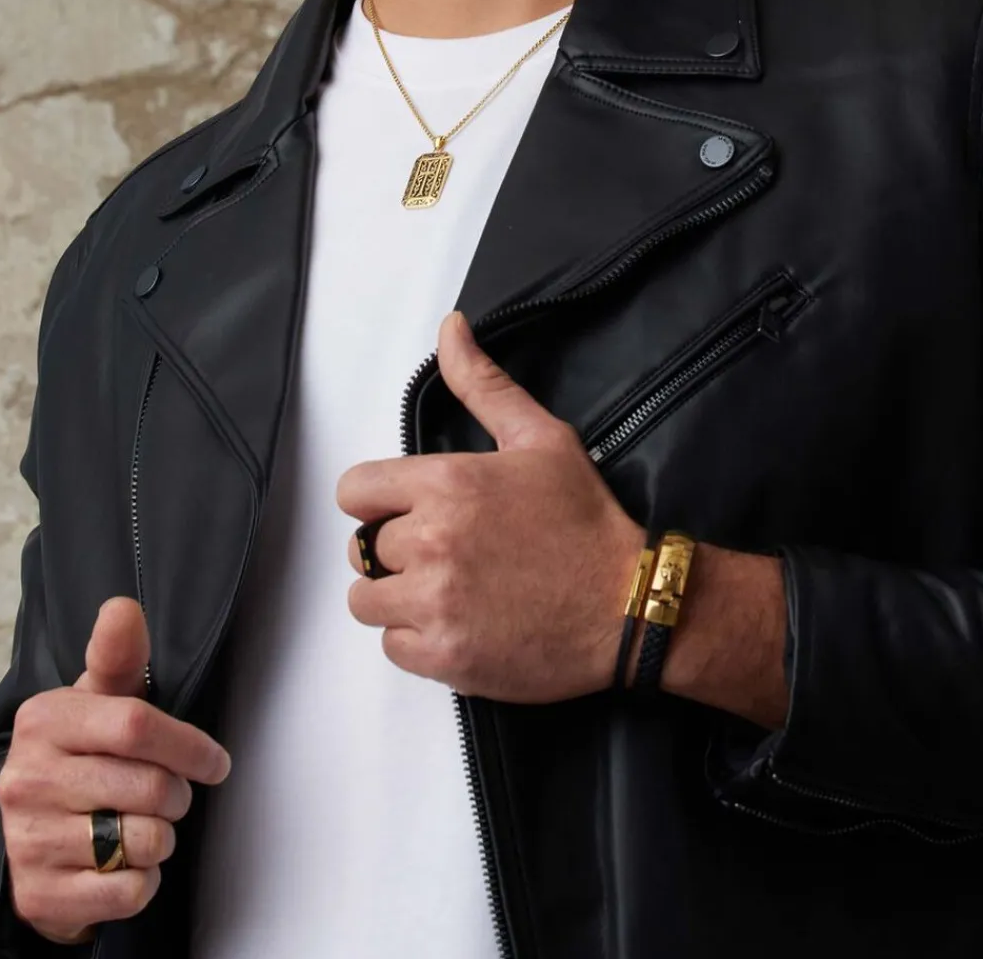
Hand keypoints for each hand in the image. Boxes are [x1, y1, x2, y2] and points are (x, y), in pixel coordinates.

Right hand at [0, 597, 232, 945]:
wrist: (24, 842)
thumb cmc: (79, 757)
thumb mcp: (95, 701)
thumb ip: (117, 656)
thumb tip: (123, 607)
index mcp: (44, 720)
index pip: (137, 725)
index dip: (190, 745)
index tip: (215, 761)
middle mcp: (26, 779)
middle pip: (150, 787)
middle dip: (177, 796)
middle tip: (169, 795)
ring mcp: (28, 840)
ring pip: (143, 841)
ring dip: (160, 839)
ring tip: (140, 826)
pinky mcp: (39, 895)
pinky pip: (128, 891)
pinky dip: (142, 881)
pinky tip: (122, 864)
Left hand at [339, 310, 644, 701]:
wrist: (628, 605)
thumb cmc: (585, 520)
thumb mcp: (540, 437)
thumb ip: (482, 384)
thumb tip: (450, 326)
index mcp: (446, 483)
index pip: (354, 491)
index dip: (378, 501)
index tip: (410, 511)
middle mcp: (430, 540)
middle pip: (363, 547)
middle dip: (398, 550)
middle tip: (450, 554)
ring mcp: (434, 602)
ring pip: (367, 600)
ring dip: (399, 597)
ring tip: (449, 592)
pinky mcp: (443, 656)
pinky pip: (392, 646)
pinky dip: (418, 640)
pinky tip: (460, 624)